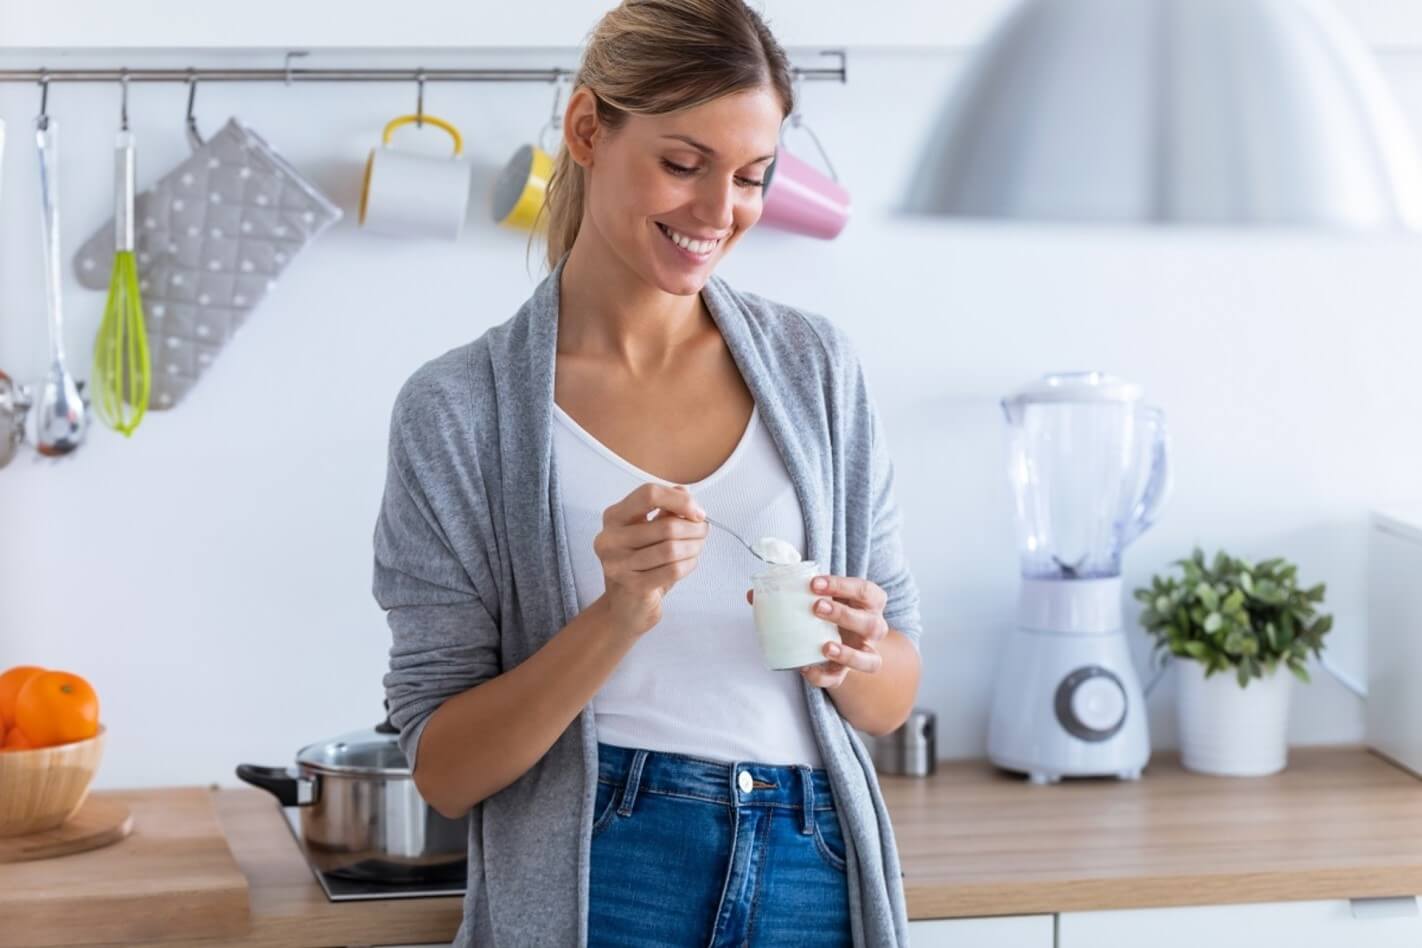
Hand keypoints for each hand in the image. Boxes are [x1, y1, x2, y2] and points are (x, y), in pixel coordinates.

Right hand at [595, 483, 707, 637]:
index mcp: (614, 516)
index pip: (649, 494)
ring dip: (694, 547)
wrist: (625, 606)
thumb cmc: (641, 564)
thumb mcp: (650, 530)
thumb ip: (665, 508)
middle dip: (694, 529)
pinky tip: (689, 563)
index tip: (697, 512)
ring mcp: (618, 564)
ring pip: (672, 549)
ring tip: (696, 548)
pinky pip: (673, 570)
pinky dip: (689, 565)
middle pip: (666, 525)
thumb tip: (686, 494)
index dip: (680, 500)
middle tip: (703, 532)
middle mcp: (610, 538)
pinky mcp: (632, 586)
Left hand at [745, 575, 888, 688]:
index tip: (815, 583)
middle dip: (844, 615)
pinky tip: (806, 667)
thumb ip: (791, 592)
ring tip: (825, 646)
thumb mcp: (817, 595)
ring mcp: (863, 653)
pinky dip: (823, 676)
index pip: (865, 591)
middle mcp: (872, 628)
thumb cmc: (827, 609)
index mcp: (867, 603)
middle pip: (871, 624)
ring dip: (847, 653)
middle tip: (817, 607)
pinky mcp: (845, 672)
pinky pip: (840, 679)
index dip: (843, 586)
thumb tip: (753, 593)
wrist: (835, 636)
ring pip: (870, 659)